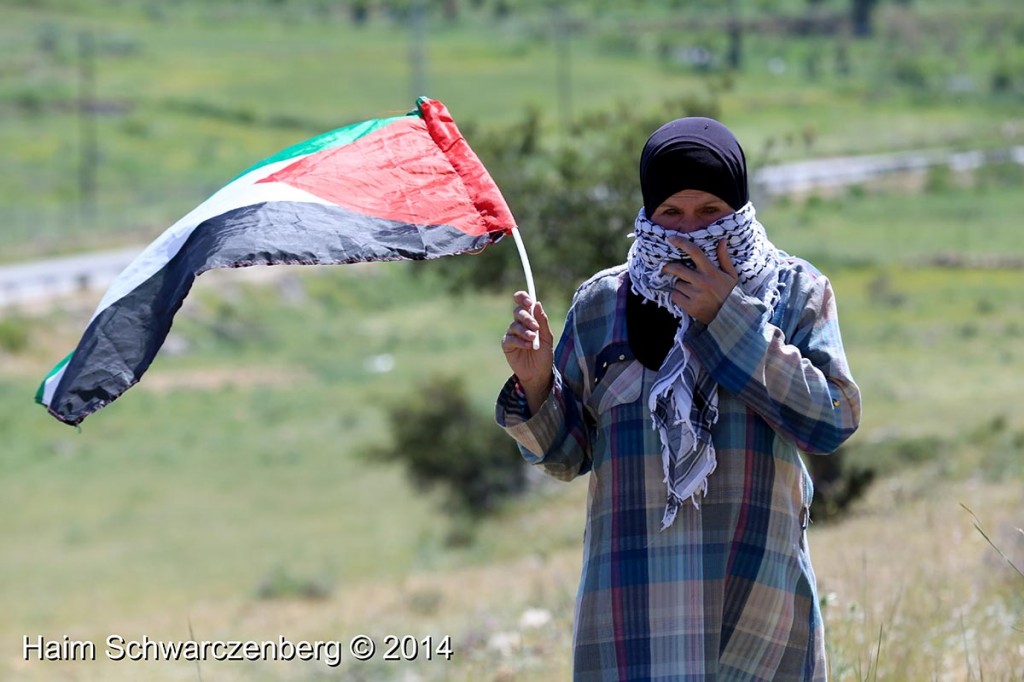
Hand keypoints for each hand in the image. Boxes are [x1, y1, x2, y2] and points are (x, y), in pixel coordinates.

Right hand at [501, 292, 554, 410]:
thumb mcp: (547, 338)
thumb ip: (542, 321)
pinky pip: (510, 338)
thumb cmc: (544, 355)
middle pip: (518, 312)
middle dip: (526, 317)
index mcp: (530, 319)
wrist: (539, 373)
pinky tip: (528, 346)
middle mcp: (519, 324)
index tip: (529, 301)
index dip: (523, 298)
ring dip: (525, 331)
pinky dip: (520, 341)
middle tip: (535, 326)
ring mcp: (512, 334)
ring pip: (514, 325)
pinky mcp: (507, 345)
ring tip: (533, 339)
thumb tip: (537, 304)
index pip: (522, 303)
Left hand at [661, 238, 738, 324]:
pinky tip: (687, 298)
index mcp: (711, 271)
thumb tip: (722, 240)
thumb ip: (724, 258)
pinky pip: (675, 296)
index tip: (671, 239)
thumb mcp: (731, 275)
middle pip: (677, 269)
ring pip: (677, 284)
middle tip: (665, 268)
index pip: (694, 252)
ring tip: (689, 290)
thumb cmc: (730, 293)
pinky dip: (678, 296)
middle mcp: (702, 281)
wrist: (732, 316)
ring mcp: (695, 294)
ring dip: (679, 285)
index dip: (681, 243)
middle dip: (668, 267)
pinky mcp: (690, 306)